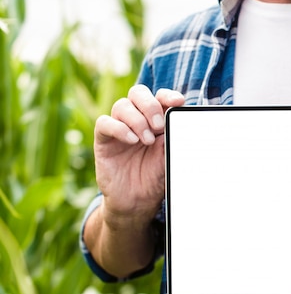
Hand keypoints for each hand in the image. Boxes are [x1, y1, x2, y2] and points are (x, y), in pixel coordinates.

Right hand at [94, 85, 184, 222]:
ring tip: (147, 141)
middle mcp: (137, 119)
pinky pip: (104, 122)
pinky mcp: (104, 140)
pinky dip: (118, 128)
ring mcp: (119, 128)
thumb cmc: (156, 177)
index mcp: (156, 120)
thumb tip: (184, 121)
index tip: (178, 103)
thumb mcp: (170, 156)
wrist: (138, 200)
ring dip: (137, 120)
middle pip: (138, 93)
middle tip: (159, 125)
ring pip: (122, 105)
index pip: (159, 96)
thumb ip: (174, 137)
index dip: (168, 95)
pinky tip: (131, 140)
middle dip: (150, 105)